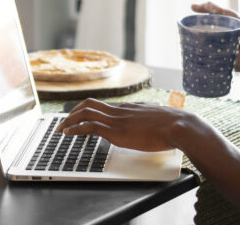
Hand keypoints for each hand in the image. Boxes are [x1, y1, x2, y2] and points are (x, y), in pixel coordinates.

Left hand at [57, 98, 188, 151]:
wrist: (178, 126)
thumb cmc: (173, 126)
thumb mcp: (157, 120)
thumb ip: (149, 121)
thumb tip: (151, 127)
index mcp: (129, 108)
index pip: (102, 105)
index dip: (88, 110)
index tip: (79, 117)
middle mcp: (120, 110)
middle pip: (89, 104)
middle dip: (74, 112)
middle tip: (64, 122)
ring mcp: (117, 120)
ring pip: (85, 112)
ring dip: (70, 120)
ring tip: (61, 129)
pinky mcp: (116, 131)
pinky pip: (89, 126)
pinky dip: (75, 129)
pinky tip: (68, 134)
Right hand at [190, 2, 239, 73]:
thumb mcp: (232, 16)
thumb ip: (217, 9)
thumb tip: (197, 5)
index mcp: (216, 29)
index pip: (200, 25)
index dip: (192, 24)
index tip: (184, 23)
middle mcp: (214, 40)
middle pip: (198, 38)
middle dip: (191, 38)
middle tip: (185, 36)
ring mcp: (216, 52)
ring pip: (201, 50)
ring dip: (196, 49)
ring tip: (190, 47)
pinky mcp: (218, 63)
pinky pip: (208, 63)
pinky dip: (203, 61)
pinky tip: (198, 58)